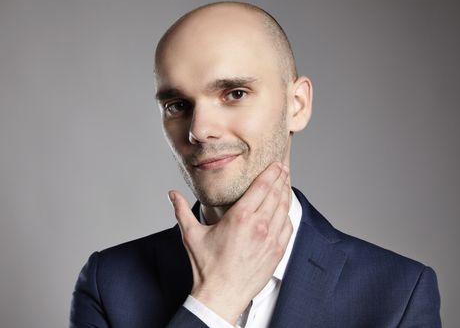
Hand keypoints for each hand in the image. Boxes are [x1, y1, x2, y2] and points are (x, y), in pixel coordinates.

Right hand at [168, 162, 292, 323]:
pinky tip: (284, 209)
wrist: (221, 295)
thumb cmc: (206, 267)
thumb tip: (172, 194)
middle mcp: (259, 225)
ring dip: (285, 193)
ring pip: (284, 208)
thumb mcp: (191, 235)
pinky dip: (287, 214)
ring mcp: (271, 239)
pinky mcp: (277, 251)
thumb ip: (182, 210)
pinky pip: (287, 227)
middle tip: (283, 168)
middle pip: (276, 194)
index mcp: (240, 217)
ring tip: (285, 183)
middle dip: (281, 178)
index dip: (271, 172)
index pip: (261, 187)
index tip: (275, 164)